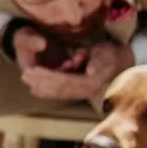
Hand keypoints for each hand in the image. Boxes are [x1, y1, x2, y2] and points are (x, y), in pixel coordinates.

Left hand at [10, 22, 131, 102]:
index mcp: (91, 83)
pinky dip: (48, 92)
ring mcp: (83, 94)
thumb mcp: (106, 53)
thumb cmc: (111, 53)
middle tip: (24, 74)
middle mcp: (86, 92)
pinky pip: (62, 94)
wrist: (122, 61)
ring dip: (42, 87)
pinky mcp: (80, 92)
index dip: (47, 76)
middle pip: (59, 89)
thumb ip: (99, 61)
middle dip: (41, 82)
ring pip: (59, 93)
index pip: (64, 81)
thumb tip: (91, 71)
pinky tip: (35, 90)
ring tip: (26, 80)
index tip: (32, 70)